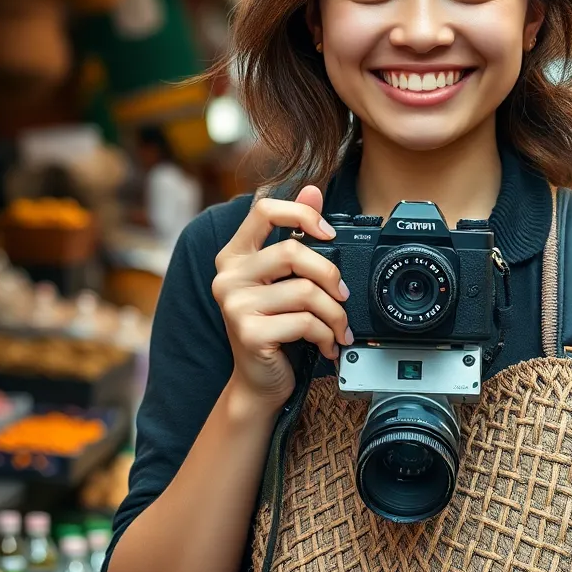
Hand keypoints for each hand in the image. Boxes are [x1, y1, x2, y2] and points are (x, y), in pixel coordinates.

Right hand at [211, 185, 350, 413]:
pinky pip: (305, 322)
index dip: (302, 213)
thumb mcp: (284, 281)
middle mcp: (228, 276)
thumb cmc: (274, 329)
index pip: (264, 210)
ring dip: (335, 314)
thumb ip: (296, 236)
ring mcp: (235, 304)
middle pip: (293, 253)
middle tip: (343, 296)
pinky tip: (326, 346)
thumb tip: (314, 189)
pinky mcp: (249, 332)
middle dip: (331, 276)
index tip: (328, 234)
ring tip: (338, 328)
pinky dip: (326, 336)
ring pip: (306, 292)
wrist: (257, 383)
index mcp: (234, 256)